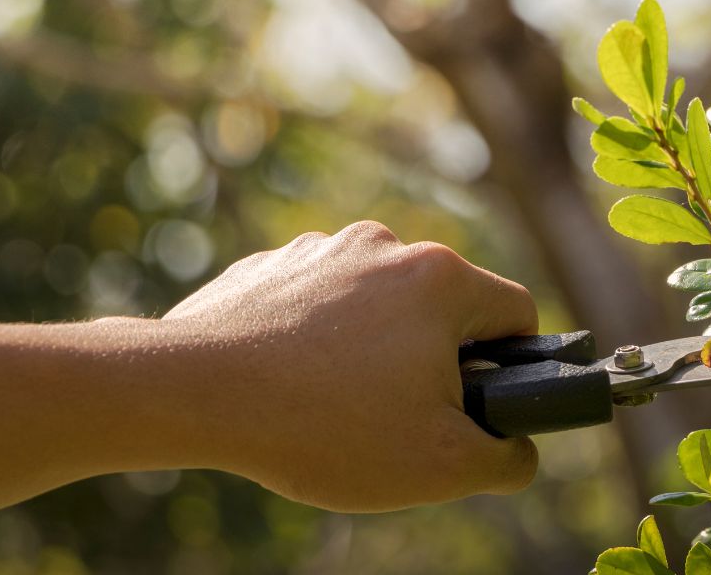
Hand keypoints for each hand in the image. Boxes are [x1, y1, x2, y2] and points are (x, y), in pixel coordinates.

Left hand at [162, 221, 540, 511]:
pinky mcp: (269, 265)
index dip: (514, 368)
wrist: (192, 394)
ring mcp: (321, 249)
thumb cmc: (326, 427)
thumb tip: (518, 448)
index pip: (516, 313)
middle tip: (398, 420)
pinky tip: (288, 385)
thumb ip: (507, 459)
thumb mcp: (442, 466)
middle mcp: (385, 245)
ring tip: (333, 405)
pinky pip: (316, 303)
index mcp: (440, 279)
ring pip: (377, 305)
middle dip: (433, 363)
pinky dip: (314, 340)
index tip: (477, 409)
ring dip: (372, 350)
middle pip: (442, 309)